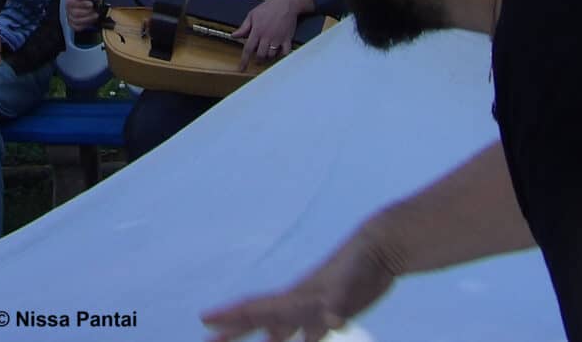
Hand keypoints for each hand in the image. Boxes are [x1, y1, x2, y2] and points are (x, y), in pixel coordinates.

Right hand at [66, 0, 101, 31]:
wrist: (94, 3)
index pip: (70, 2)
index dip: (82, 4)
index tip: (91, 4)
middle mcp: (68, 7)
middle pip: (75, 13)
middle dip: (87, 12)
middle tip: (94, 10)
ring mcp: (70, 16)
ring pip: (76, 21)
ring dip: (88, 19)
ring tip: (94, 14)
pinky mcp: (73, 24)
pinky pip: (77, 27)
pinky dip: (85, 25)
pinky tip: (89, 19)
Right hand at [201, 226, 398, 341]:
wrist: (378, 249)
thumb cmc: (362, 265)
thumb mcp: (350, 285)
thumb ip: (338, 302)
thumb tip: (332, 319)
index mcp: (295, 299)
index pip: (255, 309)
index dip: (229, 315)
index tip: (204, 319)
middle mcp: (297, 304)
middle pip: (258, 320)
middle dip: (232, 332)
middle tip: (207, 341)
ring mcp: (312, 308)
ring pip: (280, 329)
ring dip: (262, 339)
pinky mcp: (330, 312)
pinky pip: (307, 333)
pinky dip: (298, 341)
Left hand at [232, 0, 313, 70]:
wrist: (287, 3)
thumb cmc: (268, 7)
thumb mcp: (252, 15)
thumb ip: (243, 27)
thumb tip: (234, 36)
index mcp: (257, 31)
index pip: (248, 49)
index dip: (244, 60)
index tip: (241, 69)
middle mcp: (267, 36)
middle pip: (260, 55)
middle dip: (257, 59)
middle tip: (256, 59)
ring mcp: (278, 38)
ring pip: (271, 55)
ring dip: (267, 58)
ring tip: (266, 55)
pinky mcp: (287, 38)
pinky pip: (284, 53)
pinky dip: (280, 56)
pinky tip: (277, 54)